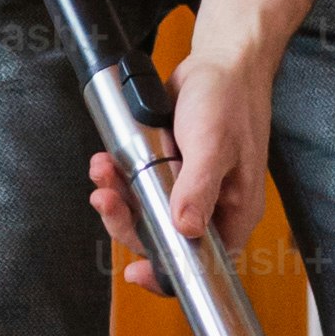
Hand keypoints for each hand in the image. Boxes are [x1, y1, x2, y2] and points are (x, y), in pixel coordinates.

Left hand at [88, 40, 270, 296]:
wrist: (218, 62)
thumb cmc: (230, 101)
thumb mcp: (214, 145)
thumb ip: (199, 188)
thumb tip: (185, 229)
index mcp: (232, 213)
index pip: (201, 263)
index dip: (167, 273)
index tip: (136, 273)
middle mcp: (209, 208)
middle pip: (160, 240)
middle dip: (127, 222)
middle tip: (105, 199)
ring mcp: (185, 190)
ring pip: (142, 213)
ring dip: (116, 197)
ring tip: (102, 171)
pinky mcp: (166, 170)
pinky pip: (135, 187)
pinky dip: (116, 178)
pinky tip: (106, 161)